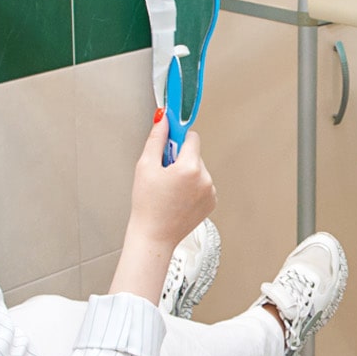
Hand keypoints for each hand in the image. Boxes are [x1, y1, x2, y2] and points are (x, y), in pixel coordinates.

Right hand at [127, 115, 215, 250]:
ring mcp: (210, 192)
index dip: (177, 138)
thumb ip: (156, 138)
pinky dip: (193, 187)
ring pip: (199, 169)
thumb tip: (163, 119)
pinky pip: (203, 184)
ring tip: (170, 189)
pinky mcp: (212, 202)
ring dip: (187, 173)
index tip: (170, 140)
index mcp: (190, 168)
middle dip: (180, 158)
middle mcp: (205, 179)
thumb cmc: (148, 206)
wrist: (154, 236)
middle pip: (194, 154)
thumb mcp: (145, 166)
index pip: (191, 136)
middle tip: (163, 173)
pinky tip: (178, 198)